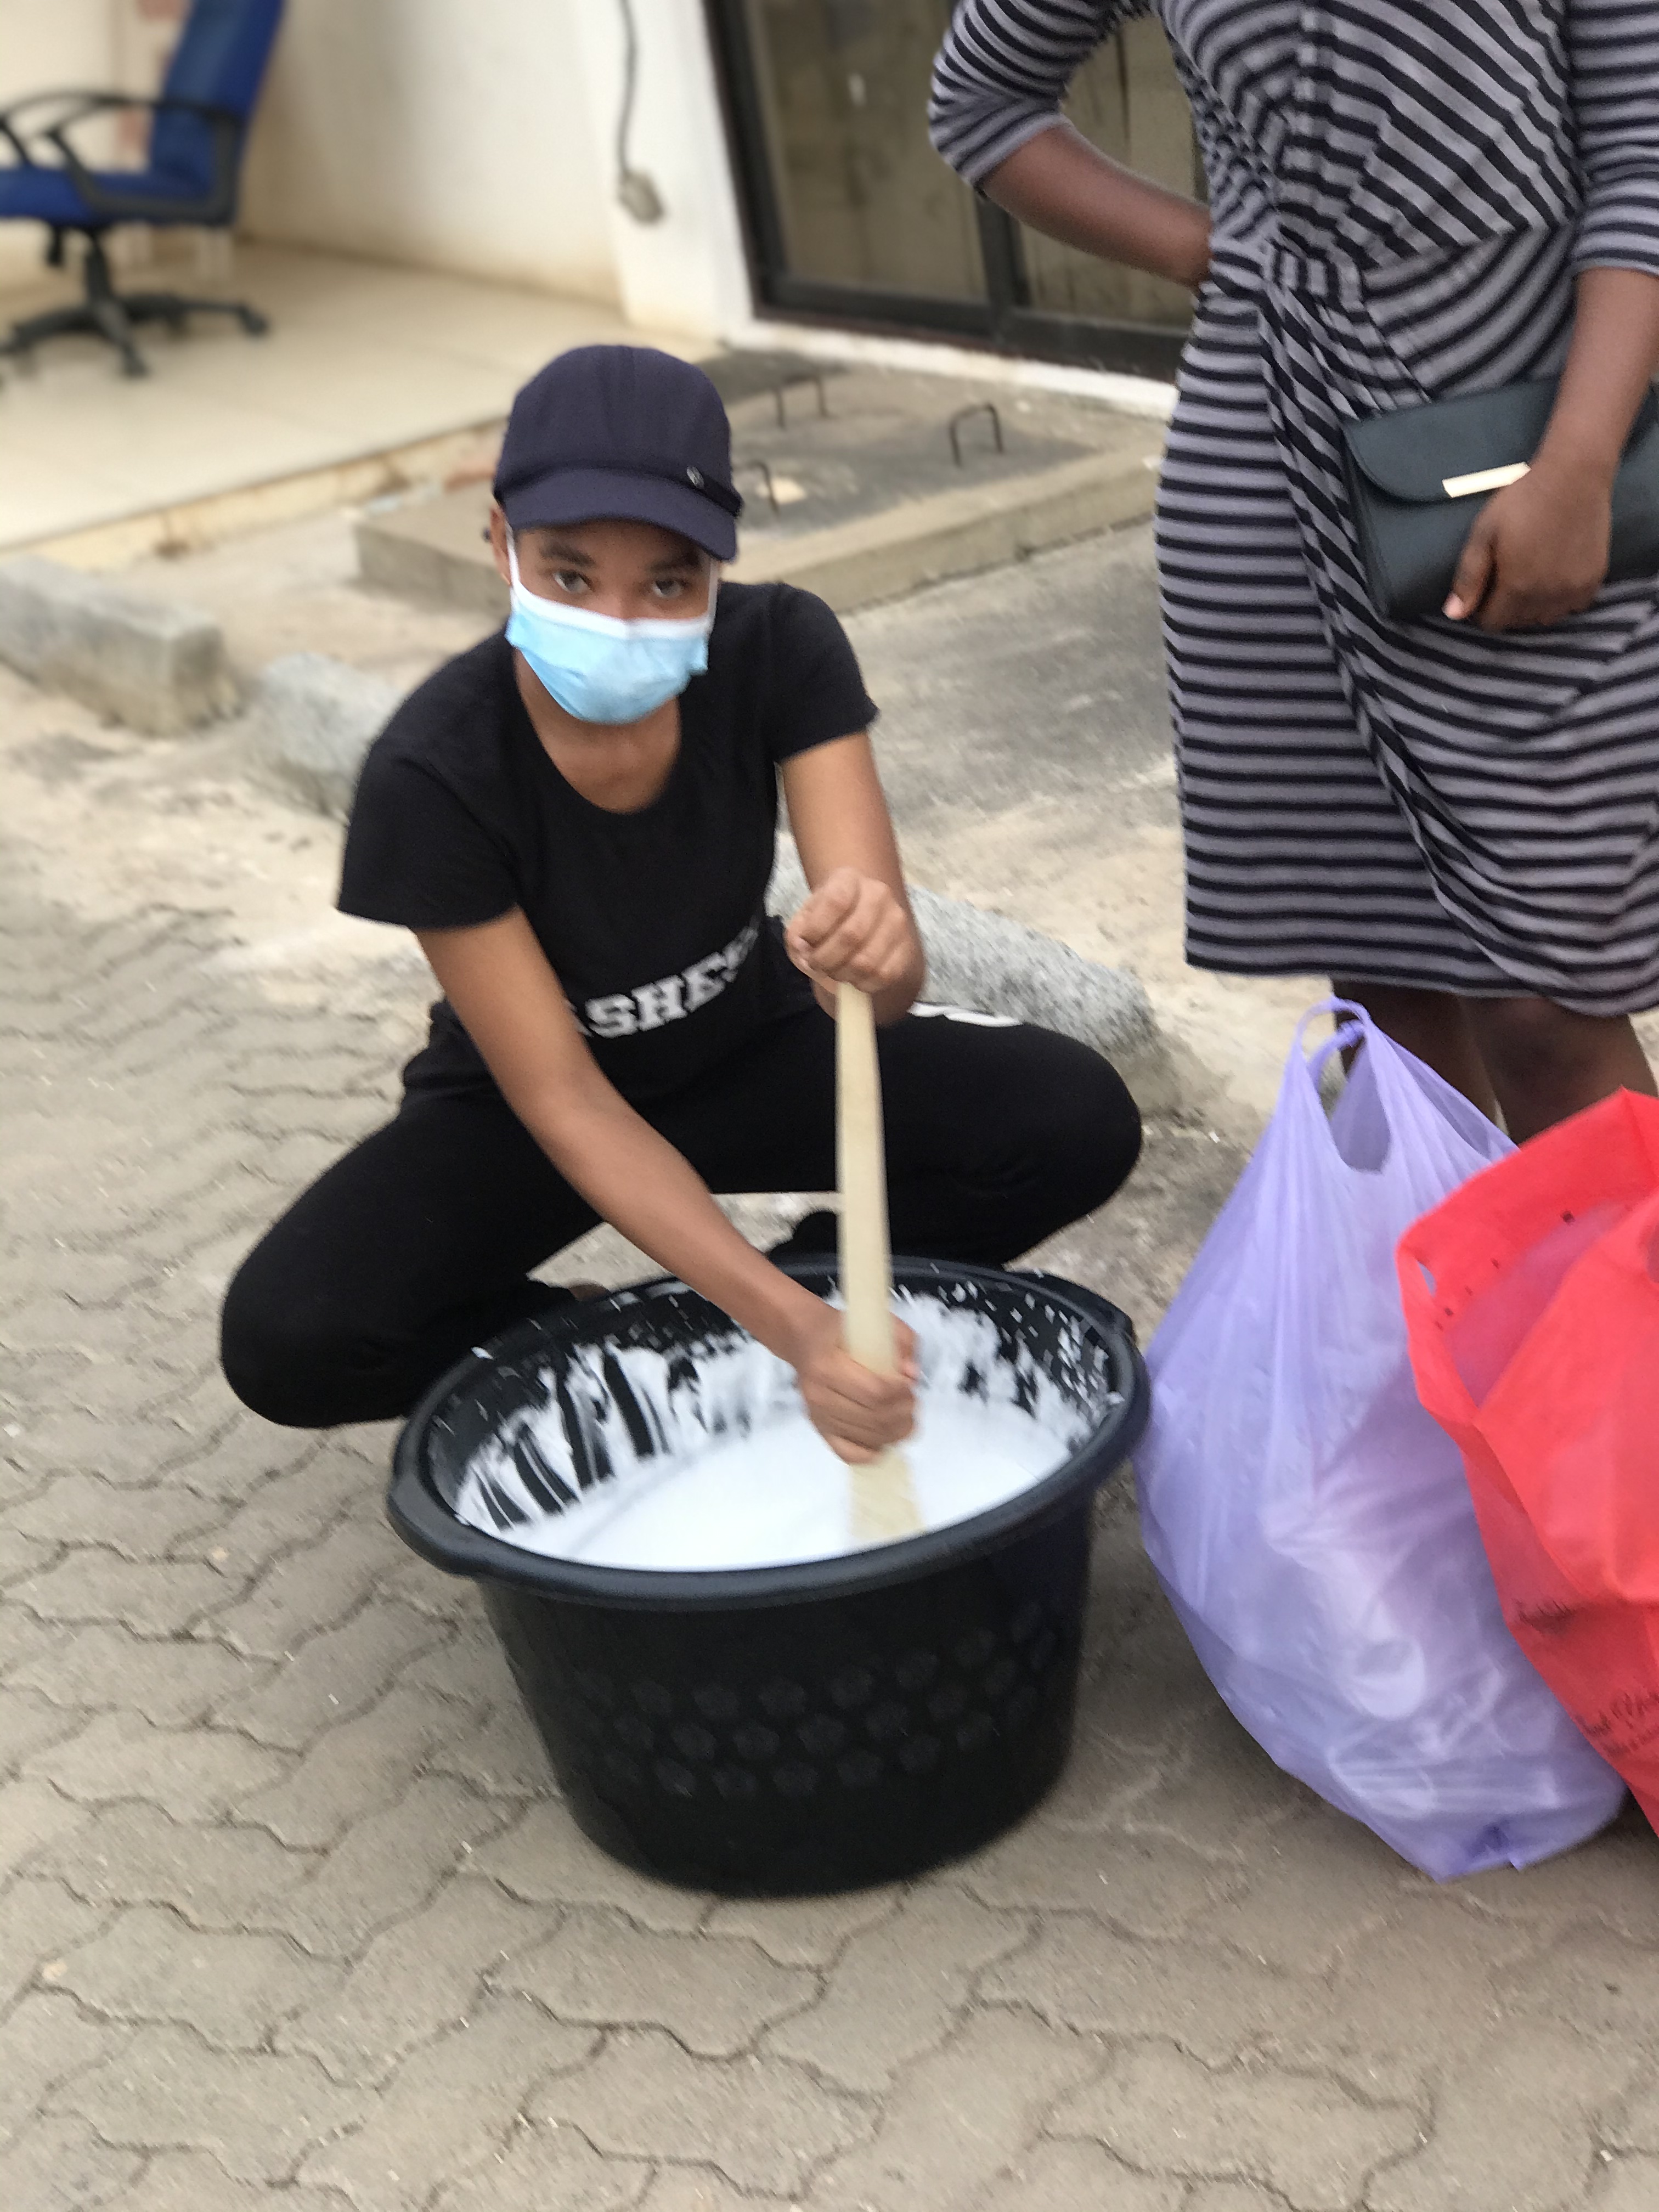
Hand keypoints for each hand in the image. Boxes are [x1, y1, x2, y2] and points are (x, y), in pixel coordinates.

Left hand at [784, 867, 917, 995]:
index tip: (806, 942)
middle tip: (817, 965)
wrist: (861, 921)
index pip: (836, 901)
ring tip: (834, 972)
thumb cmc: (828, 920)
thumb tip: (805, 950)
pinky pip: (884, 975)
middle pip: (851, 935)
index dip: (816, 929)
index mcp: (849, 879)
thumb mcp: (805, 919)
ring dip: (843, 975)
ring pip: (867, 961)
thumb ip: (797, 934)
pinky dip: (863, 984)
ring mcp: (896, 921)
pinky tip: (853, 978)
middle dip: (826, 959)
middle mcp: (878, 895)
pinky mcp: (906, 947)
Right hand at [788, 1298, 918, 1464]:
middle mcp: (819, 1396)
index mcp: (828, 1366)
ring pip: (867, 1438)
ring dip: (895, 1432)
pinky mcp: (820, 1430)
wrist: (808, 1342)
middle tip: (912, 1402)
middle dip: (903, 1413)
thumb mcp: (877, 1324)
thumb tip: (912, 1374)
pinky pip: (848, 1454)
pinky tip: (886, 1440)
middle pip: (875, 1418)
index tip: (909, 1384)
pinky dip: (872, 1453)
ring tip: (905, 1417)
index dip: (901, 1393)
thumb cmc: (844, 1332)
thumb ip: (902, 1342)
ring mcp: (818, 1417)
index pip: (875, 1392)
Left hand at [1444, 456, 1612, 629]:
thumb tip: (1454, 615)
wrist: (1574, 475)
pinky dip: (1561, 599)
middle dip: (1507, 608)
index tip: (1485, 588)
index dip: (1483, 610)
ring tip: (1530, 579)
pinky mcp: (1594, 580)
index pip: (1493, 624)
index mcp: (1516, 587)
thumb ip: (1469, 577)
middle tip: (1507, 578)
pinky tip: (1555, 576)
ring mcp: (1574, 590)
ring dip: (1534, 607)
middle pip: (1519, 622)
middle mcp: (1547, 596)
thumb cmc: (1522, 500)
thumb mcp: (1484, 533)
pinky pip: (1573, 607)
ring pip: (1546, 618)